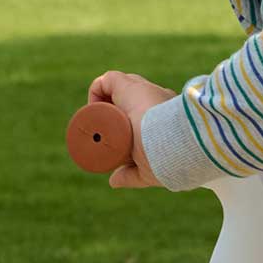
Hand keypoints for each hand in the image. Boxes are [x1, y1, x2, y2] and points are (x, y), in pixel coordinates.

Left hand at [87, 70, 173, 188]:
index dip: (127, 125)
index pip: (143, 114)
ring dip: (105, 104)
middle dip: (116, 115)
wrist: (169, 146)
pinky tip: (93, 109)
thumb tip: (113, 181)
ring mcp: (143, 90)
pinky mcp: (129, 84)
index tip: (118, 141)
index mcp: (165, 119)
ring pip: (120, 90)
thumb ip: (131, 176)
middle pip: (130, 101)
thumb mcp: (147, 172)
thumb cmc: (165, 161)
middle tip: (106, 134)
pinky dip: (96, 92)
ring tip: (99, 124)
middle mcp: (155, 101)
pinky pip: (107, 81)